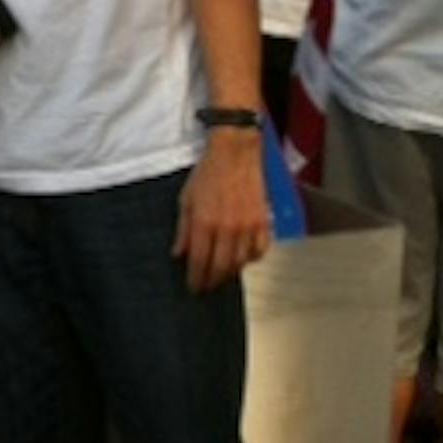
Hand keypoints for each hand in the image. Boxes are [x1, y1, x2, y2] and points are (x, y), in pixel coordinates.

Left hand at [173, 132, 270, 291]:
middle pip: (221, 268)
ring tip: (221, 274)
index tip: (193, 288)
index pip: (199, 262)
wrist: (235, 154)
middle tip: (206, 286)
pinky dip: (251, 259)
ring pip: (241, 263)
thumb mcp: (186, 200)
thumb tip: (178, 254)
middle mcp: (228, 228)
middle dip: (212, 281)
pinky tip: (242, 258)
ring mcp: (248, 227)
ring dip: (230, 272)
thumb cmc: (207, 175)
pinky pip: (260, 251)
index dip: (196, 279)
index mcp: (205, 223)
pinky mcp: (263, 223)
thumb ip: (183, 230)